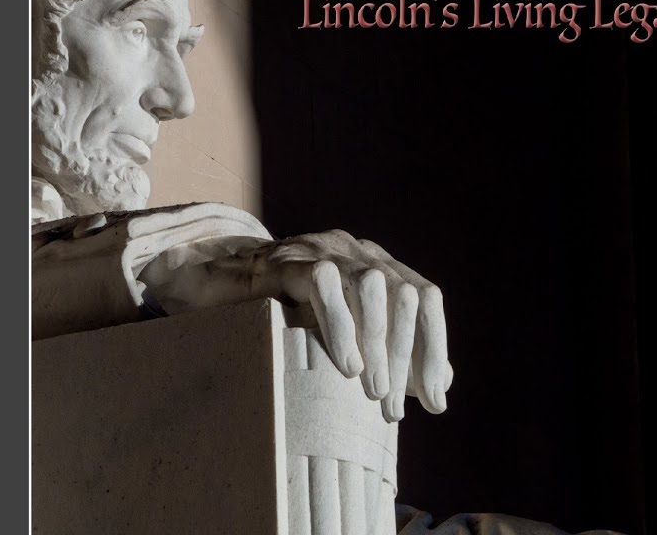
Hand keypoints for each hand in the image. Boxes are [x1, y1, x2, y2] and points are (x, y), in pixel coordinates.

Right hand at [138, 229, 453, 420]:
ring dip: (379, 346)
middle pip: (404, 295)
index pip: (425, 297)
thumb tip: (442, 386)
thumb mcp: (341, 334)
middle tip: (394, 407)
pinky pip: (325, 286)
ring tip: (373, 393)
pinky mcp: (289, 259)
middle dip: (405, 357)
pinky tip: (346, 367)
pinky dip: (342, 327)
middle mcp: (356, 249)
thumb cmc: (280, 314)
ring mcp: (323, 249)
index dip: (434, 347)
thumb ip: (391, 354)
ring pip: (372, 288)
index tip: (436, 400)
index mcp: (377, 263)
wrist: (213, 285)